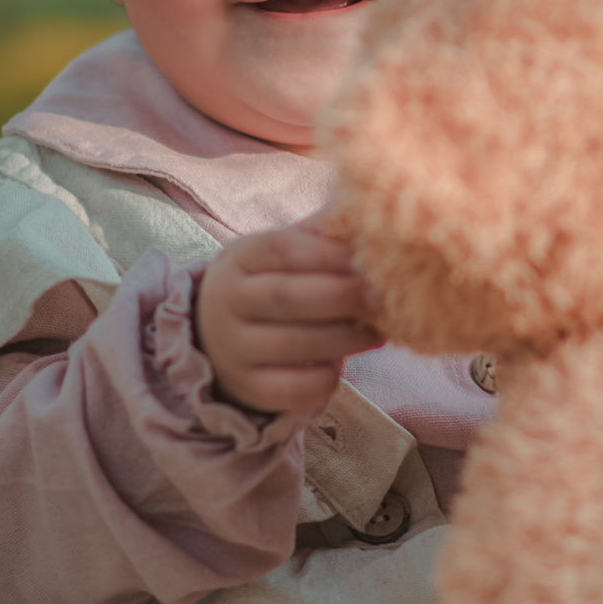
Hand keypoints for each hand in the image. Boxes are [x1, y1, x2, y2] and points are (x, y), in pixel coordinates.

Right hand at [194, 216, 381, 415]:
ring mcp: (233, 349)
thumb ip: (319, 236)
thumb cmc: (269, 287)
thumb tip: (369, 215)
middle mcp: (226, 303)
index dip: (328, 253)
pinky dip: (326, 378)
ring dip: (346, 338)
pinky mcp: (249, 388)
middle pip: (287, 297)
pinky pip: (295, 388)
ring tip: (378, 331)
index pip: (281, 250)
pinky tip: (341, 365)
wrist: (219, 342)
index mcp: (237, 260)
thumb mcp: (279, 256)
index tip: (366, 257)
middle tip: (383, 295)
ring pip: (296, 344)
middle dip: (342, 296)